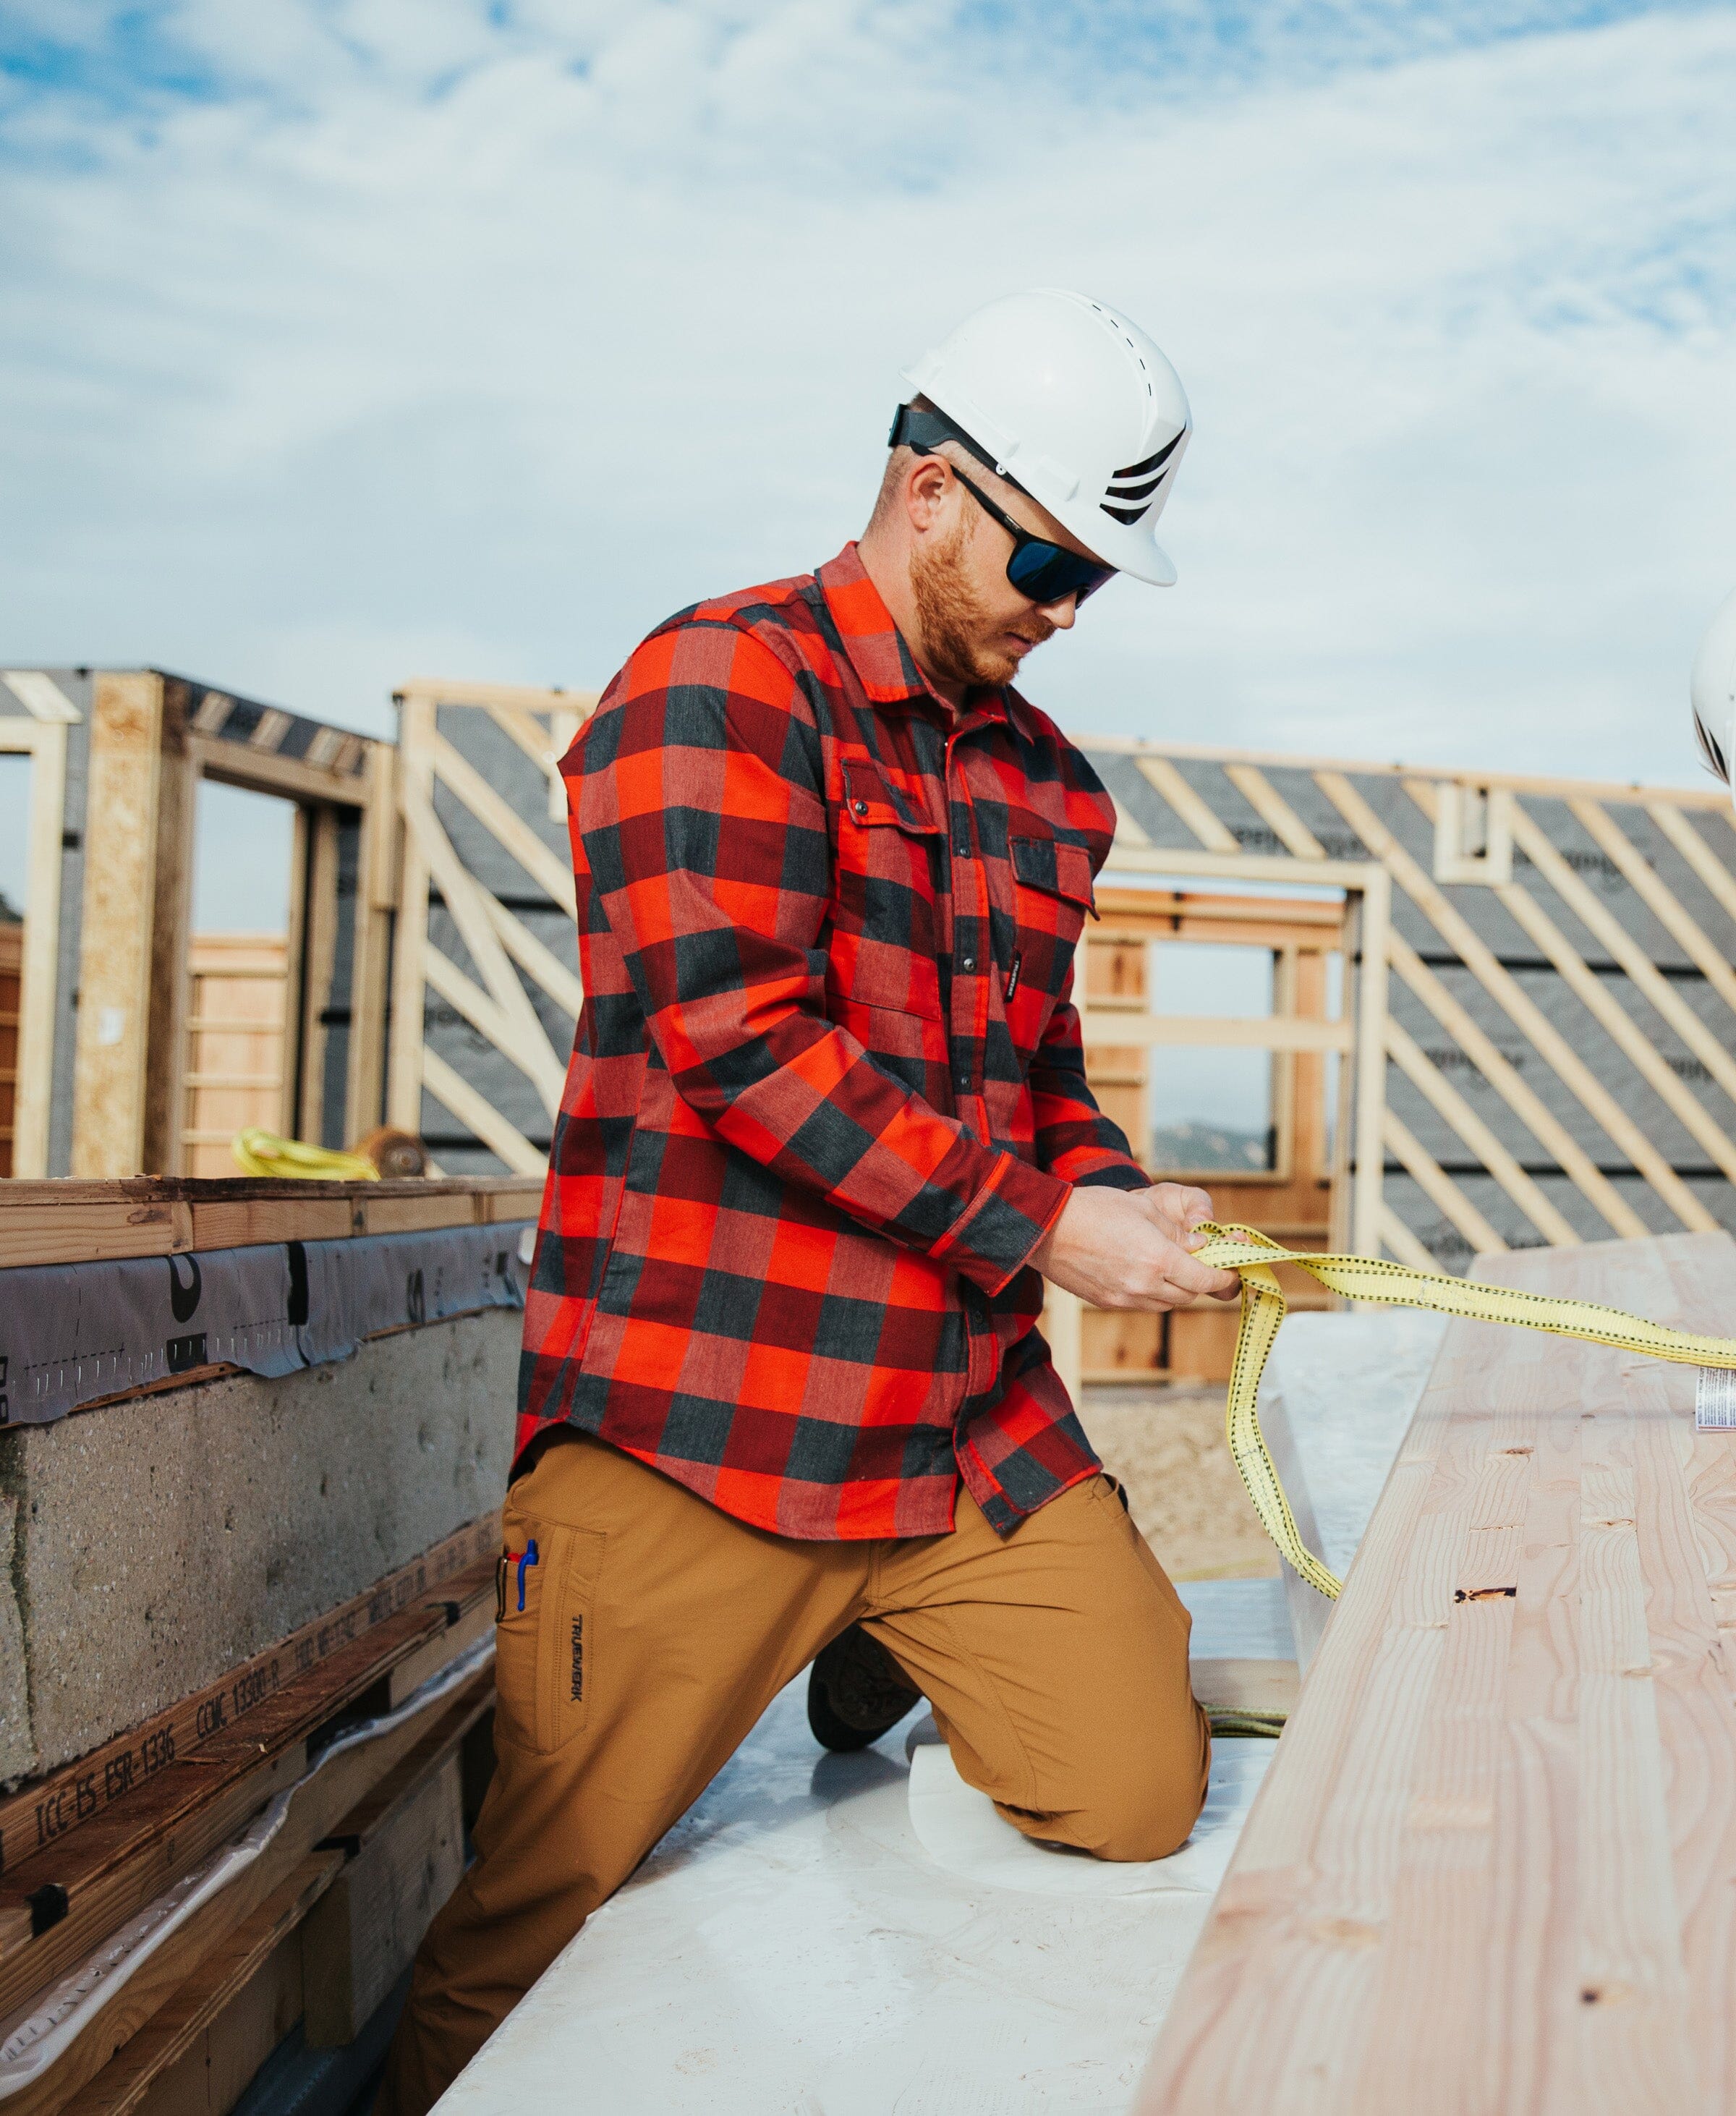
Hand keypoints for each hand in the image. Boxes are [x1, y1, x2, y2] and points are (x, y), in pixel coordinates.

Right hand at [1030, 1183, 1240, 1311]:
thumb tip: (1200, 1246)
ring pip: (1166, 1303)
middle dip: (1198, 1280)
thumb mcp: (1144, 1210)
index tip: (1230, 1271)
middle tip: (1199, 1263)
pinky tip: (1139, 1272)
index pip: (1206, 1279)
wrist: (1045, 1228)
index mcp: (1159, 1260)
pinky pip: (1142, 1303)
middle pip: (1188, 1294)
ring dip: (1175, 1289)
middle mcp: (1145, 1286)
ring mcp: (1125, 1298)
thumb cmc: (1095, 1209)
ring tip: (1166, 1266)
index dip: (1223, 1277)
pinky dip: (1151, 1293)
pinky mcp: (1107, 1303)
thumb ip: (1177, 1233)